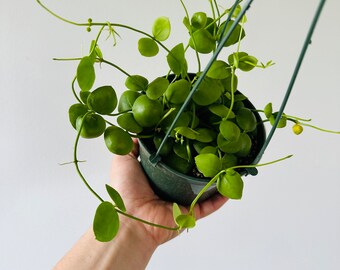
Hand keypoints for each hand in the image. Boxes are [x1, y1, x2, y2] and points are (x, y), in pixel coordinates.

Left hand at [110, 139, 227, 245]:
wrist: (131, 218)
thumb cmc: (125, 189)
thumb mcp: (123, 160)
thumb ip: (131, 146)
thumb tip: (140, 133)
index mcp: (155, 176)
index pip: (173, 160)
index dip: (182, 149)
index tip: (193, 135)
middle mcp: (169, 188)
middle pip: (190, 173)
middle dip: (201, 163)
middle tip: (214, 148)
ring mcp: (180, 201)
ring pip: (203, 189)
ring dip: (214, 178)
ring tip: (226, 164)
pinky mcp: (189, 214)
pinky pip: (209, 205)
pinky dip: (220, 197)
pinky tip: (229, 186)